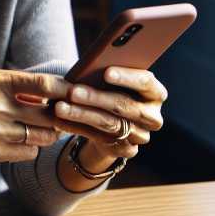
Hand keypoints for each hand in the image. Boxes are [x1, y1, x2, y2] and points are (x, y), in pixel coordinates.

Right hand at [0, 67, 69, 163]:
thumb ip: (14, 83)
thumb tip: (48, 92)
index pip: (44, 84)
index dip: (66, 90)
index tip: (77, 93)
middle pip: (49, 115)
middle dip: (59, 118)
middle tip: (62, 118)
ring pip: (42, 137)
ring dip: (45, 135)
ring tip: (39, 130)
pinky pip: (27, 153)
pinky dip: (29, 149)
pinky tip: (19, 143)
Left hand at [46, 67, 165, 164]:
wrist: (112, 121)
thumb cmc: (111, 90)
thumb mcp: (113, 80)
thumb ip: (107, 72)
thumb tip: (89, 65)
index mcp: (155, 92)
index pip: (146, 82)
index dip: (127, 77)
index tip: (106, 73)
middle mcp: (152, 115)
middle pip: (125, 106)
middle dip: (96, 98)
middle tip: (72, 92)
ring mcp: (141, 135)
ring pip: (110, 124)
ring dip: (82, 114)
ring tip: (60, 107)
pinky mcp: (127, 150)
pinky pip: (99, 139)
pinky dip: (77, 128)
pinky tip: (59, 121)